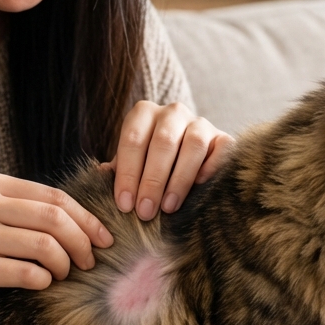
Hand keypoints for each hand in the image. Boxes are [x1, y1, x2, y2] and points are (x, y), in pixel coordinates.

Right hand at [0, 171, 112, 313]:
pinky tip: (42, 284)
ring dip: (64, 264)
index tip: (104, 237)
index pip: (54, 195)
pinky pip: (25, 273)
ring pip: (44, 246)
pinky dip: (43, 281)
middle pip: (54, 218)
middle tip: (89, 261)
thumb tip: (83, 216)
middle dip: (82, 242)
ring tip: (63, 274)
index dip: (86, 218)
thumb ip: (24, 206)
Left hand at [109, 101, 233, 220]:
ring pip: (193, 145)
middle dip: (152, 181)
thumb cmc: (149, 164)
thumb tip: (100, 176)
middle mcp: (173, 112)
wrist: (185, 159)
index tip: (124, 205)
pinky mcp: (223, 137)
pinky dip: (211, 169)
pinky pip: (222, 150)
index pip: (133, 140)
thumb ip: (117, 169)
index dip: (128, 173)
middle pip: (163, 142)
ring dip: (179, 180)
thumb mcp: (130, 163)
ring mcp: (201, 123)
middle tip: (145, 212)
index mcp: (144, 113)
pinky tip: (199, 188)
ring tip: (168, 208)